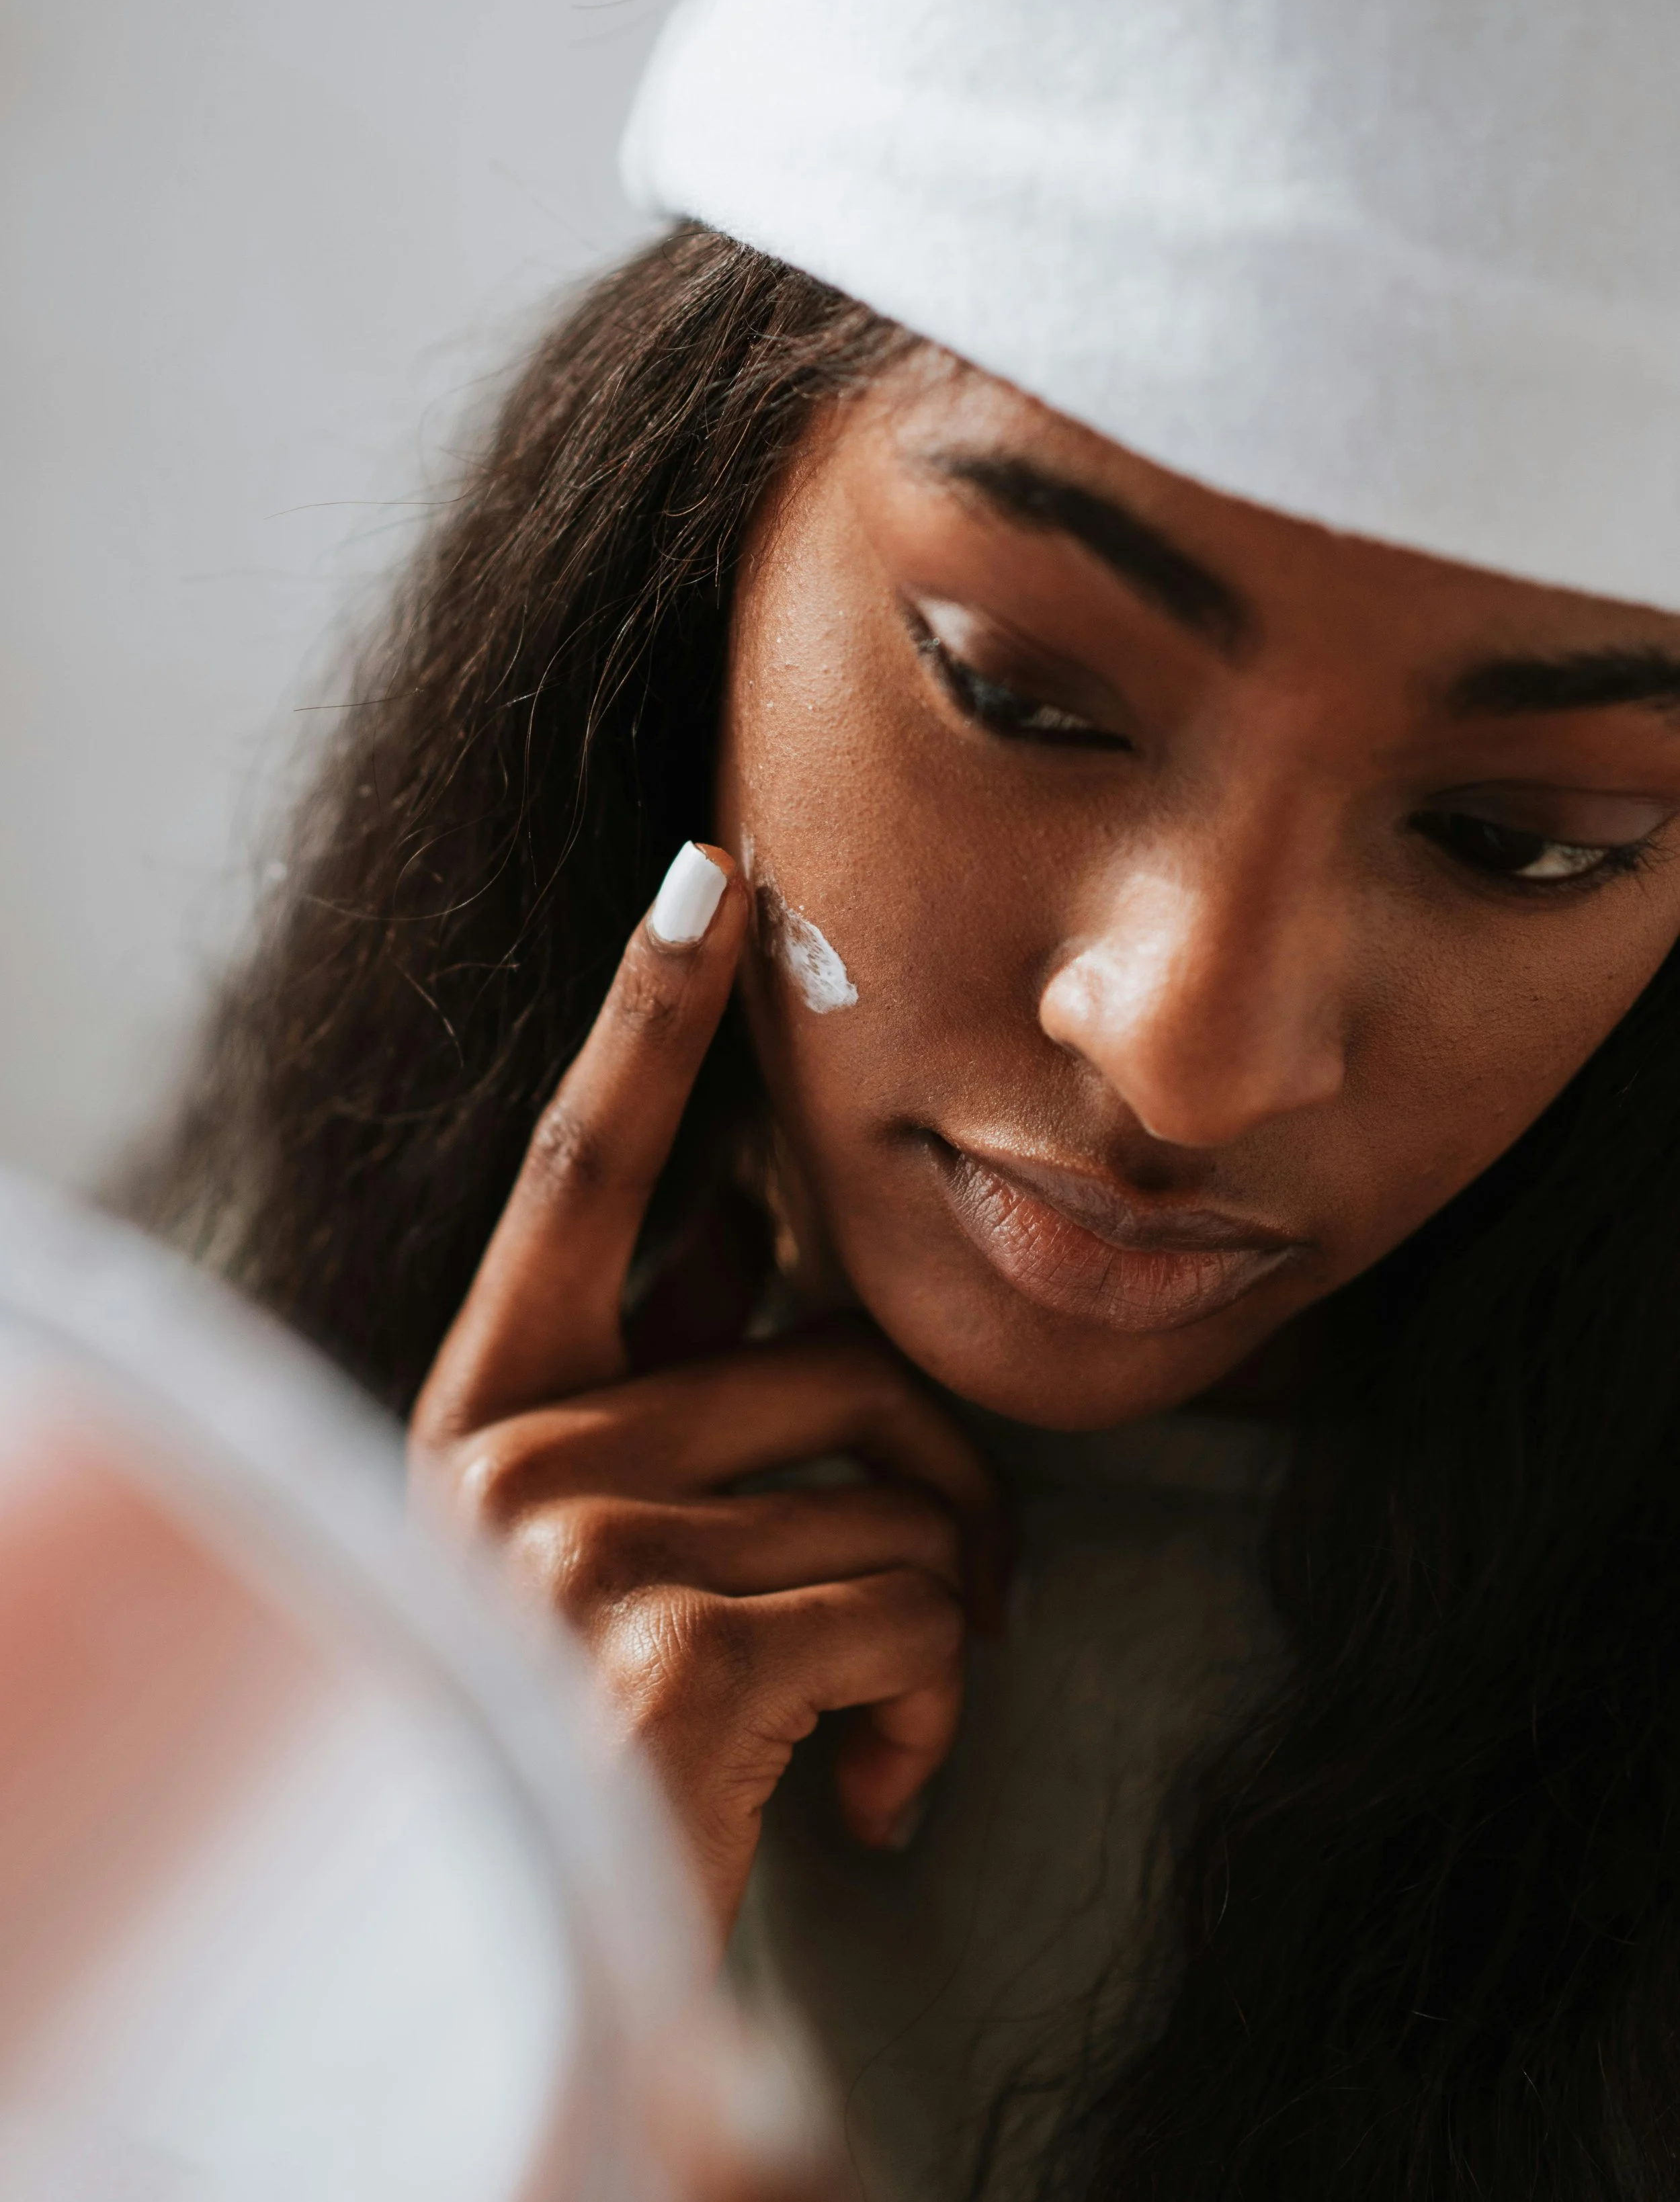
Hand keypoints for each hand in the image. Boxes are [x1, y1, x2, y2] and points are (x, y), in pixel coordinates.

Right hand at [409, 844, 1006, 1935]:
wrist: (529, 1958)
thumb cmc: (585, 1748)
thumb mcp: (594, 1557)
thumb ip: (665, 1404)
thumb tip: (757, 1260)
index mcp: (489, 1408)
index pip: (587, 1170)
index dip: (651, 1016)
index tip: (713, 876)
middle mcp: (514, 1450)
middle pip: (847, 1363)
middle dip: (951, 1487)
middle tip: (956, 1603)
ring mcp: (579, 1545)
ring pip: (906, 1501)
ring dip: (947, 1625)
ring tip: (879, 1728)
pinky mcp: (672, 1645)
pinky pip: (915, 1608)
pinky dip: (938, 1711)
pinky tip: (869, 1794)